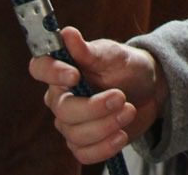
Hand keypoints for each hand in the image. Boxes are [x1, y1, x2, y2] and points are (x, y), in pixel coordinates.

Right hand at [29, 27, 168, 166]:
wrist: (148, 89)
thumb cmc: (126, 66)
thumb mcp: (112, 54)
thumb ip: (88, 50)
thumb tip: (66, 33)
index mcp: (62, 68)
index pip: (40, 68)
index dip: (52, 73)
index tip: (75, 75)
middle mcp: (60, 97)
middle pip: (63, 109)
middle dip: (94, 107)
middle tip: (121, 96)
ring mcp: (70, 123)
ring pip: (75, 134)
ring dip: (106, 125)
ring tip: (129, 110)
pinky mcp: (84, 143)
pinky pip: (84, 154)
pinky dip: (105, 146)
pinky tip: (121, 134)